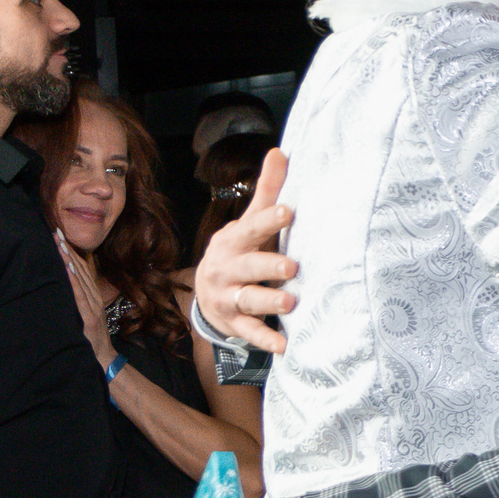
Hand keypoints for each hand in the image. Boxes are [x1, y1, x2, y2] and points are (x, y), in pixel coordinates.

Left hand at [56, 233, 114, 367]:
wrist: (103, 357)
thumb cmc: (91, 336)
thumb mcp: (86, 314)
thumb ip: (79, 299)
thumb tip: (65, 285)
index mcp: (93, 295)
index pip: (82, 268)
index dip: (72, 250)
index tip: (60, 235)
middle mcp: (94, 297)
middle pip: (81, 268)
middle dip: (68, 249)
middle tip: (56, 231)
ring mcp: (93, 306)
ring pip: (80, 278)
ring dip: (69, 259)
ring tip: (59, 243)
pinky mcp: (89, 317)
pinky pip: (80, 296)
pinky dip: (74, 281)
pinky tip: (67, 268)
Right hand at [196, 149, 297, 353]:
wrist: (207, 291)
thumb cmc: (240, 250)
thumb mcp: (249, 222)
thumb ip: (267, 191)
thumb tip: (280, 151)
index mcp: (234, 241)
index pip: (252, 228)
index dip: (269, 220)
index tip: (288, 211)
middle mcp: (227, 268)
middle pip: (247, 266)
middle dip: (267, 265)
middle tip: (291, 266)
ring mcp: (228, 297)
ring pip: (247, 298)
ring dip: (268, 301)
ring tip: (290, 302)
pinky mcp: (233, 322)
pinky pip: (248, 332)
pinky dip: (265, 339)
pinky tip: (283, 346)